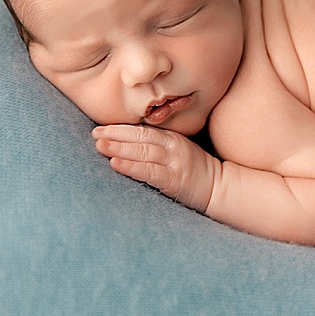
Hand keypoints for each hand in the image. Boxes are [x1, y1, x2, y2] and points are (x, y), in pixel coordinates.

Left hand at [92, 124, 218, 212]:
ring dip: (119, 148)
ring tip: (100, 146)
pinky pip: (149, 172)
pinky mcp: (174, 179)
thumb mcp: (179, 151)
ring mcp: (174, 162)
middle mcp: (173, 147)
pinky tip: (116, 164)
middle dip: (115, 135)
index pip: (143, 130)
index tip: (101, 128)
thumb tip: (128, 144)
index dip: (120, 129)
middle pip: (140, 138)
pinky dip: (131, 167)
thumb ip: (159, 145)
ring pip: (143, 152)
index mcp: (173, 138)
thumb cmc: (195, 170)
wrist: (219, 187)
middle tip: (95, 134)